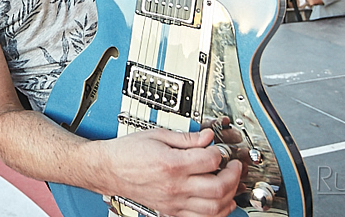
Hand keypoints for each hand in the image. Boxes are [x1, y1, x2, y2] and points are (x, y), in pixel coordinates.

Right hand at [95, 128, 240, 216]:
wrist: (110, 169)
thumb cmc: (129, 151)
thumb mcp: (158, 135)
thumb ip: (186, 137)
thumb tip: (208, 137)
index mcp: (172, 163)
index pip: (210, 160)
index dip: (220, 152)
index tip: (219, 149)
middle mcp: (174, 186)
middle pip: (218, 188)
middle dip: (233, 176)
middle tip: (234, 166)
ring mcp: (173, 202)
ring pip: (213, 208)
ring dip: (229, 197)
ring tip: (231, 185)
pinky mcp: (170, 211)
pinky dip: (215, 213)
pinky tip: (220, 203)